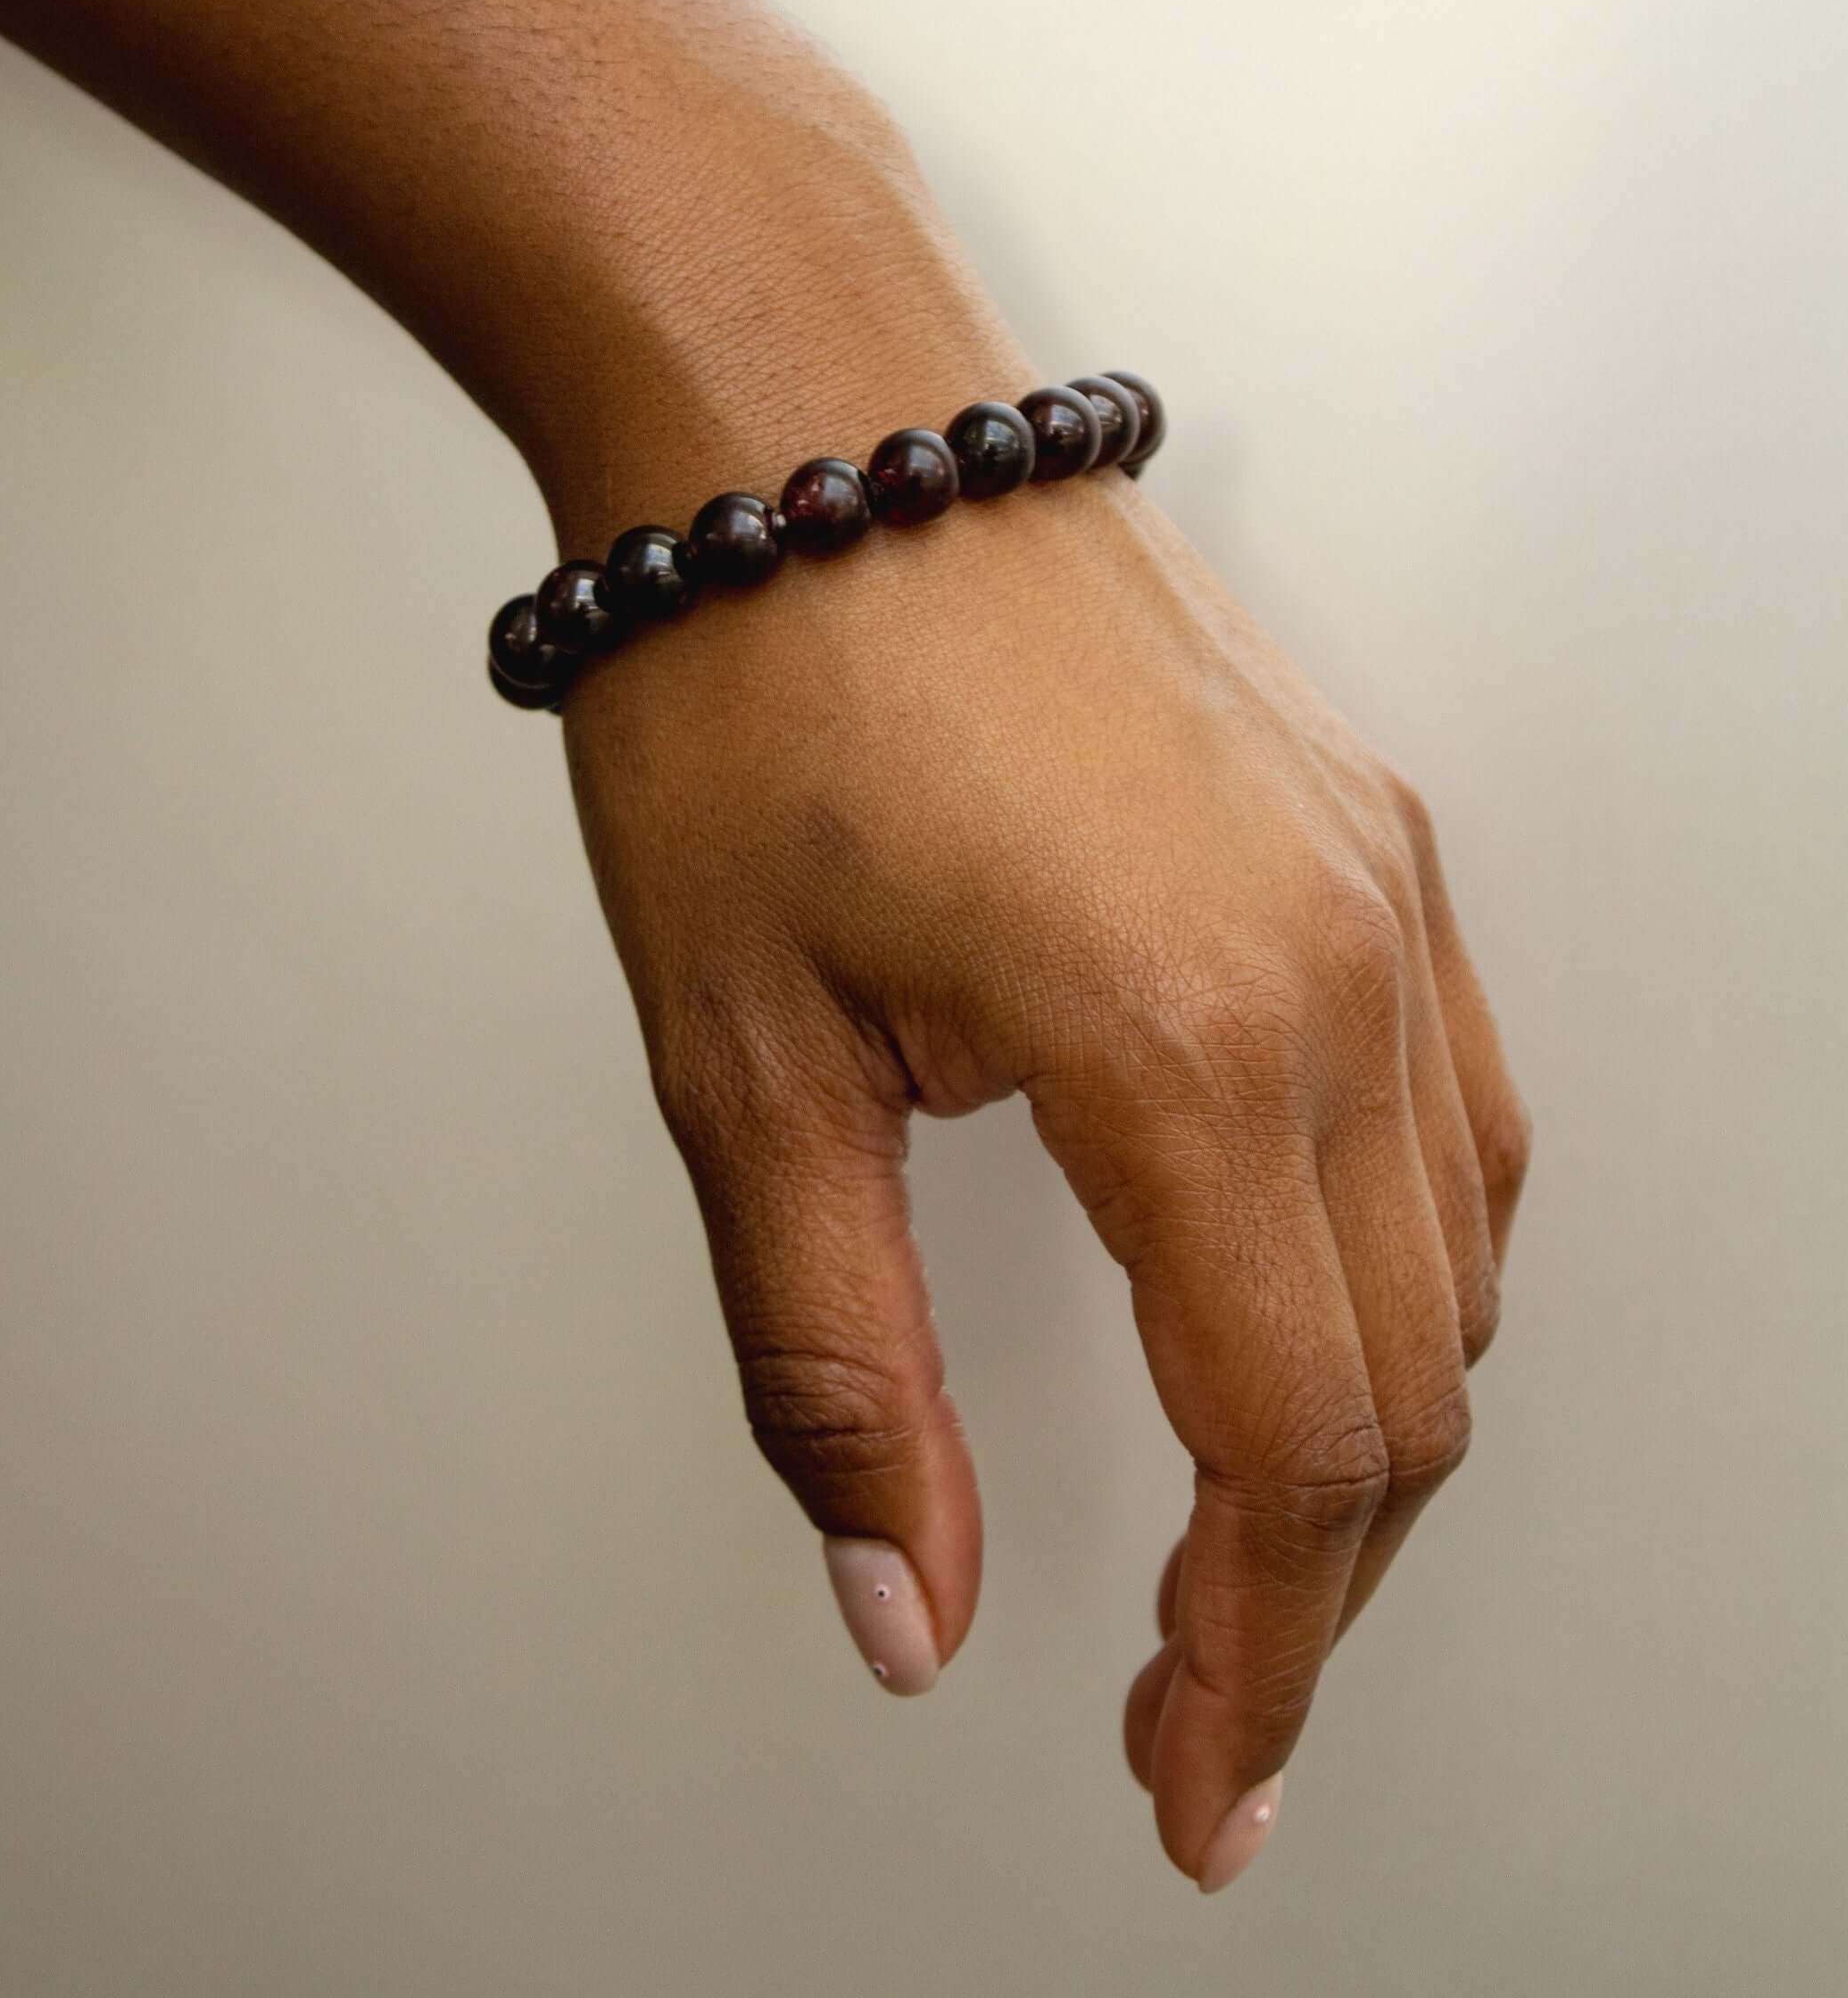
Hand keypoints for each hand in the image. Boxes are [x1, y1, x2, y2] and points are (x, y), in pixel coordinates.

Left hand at [562, 471, 1528, 1889]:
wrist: (815, 431)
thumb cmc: (753, 696)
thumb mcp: (742, 1070)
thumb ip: (836, 1369)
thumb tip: (909, 1605)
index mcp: (1177, 1039)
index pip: (1287, 1450)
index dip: (1249, 1658)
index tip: (1191, 1777)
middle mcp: (1335, 968)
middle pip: (1404, 1388)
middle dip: (1305, 1592)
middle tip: (1193, 1710)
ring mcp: (1378, 893)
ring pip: (1462, 1267)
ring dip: (1368, 1441)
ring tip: (1249, 1558)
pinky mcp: (1370, 842)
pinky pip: (1465, 1118)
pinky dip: (1409, 1275)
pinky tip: (1325, 1324)